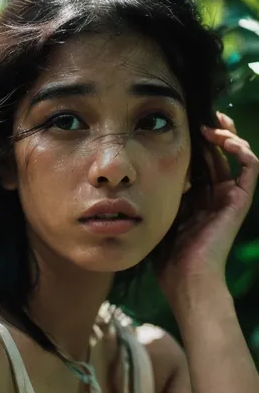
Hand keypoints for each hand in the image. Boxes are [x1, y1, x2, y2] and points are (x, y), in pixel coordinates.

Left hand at [155, 111, 258, 301]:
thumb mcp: (159, 214)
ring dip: (226, 134)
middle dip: (210, 130)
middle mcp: (215, 194)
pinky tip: (224, 138)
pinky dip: (241, 149)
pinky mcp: (239, 200)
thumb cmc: (168, 256)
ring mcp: (229, 196)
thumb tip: (144, 168)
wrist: (186, 278)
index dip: (194, 140)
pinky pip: (249, 167)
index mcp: (197, 197)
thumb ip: (160, 191)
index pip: (200, 160)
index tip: (180, 123)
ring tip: (210, 123)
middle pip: (217, 153)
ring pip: (236, 154)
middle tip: (197, 113)